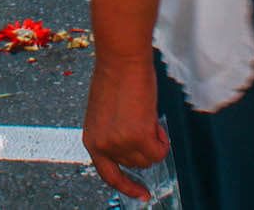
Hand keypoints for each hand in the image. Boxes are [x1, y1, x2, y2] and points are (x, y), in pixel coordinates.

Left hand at [82, 54, 169, 199]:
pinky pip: (160, 151)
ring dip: (154, 140)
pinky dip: (162, 139)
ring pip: (150, 158)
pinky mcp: (139, 137)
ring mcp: (121, 144)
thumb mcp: (105, 114)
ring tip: (145, 114)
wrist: (121, 59)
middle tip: (143, 121)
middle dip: (144, 146)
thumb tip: (133, 147)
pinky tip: (153, 118)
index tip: (142, 194)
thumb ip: (114, 134)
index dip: (127, 186)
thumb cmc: (115, 77)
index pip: (109, 175)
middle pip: (136, 164)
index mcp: (92, 140)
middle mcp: (104, 147)